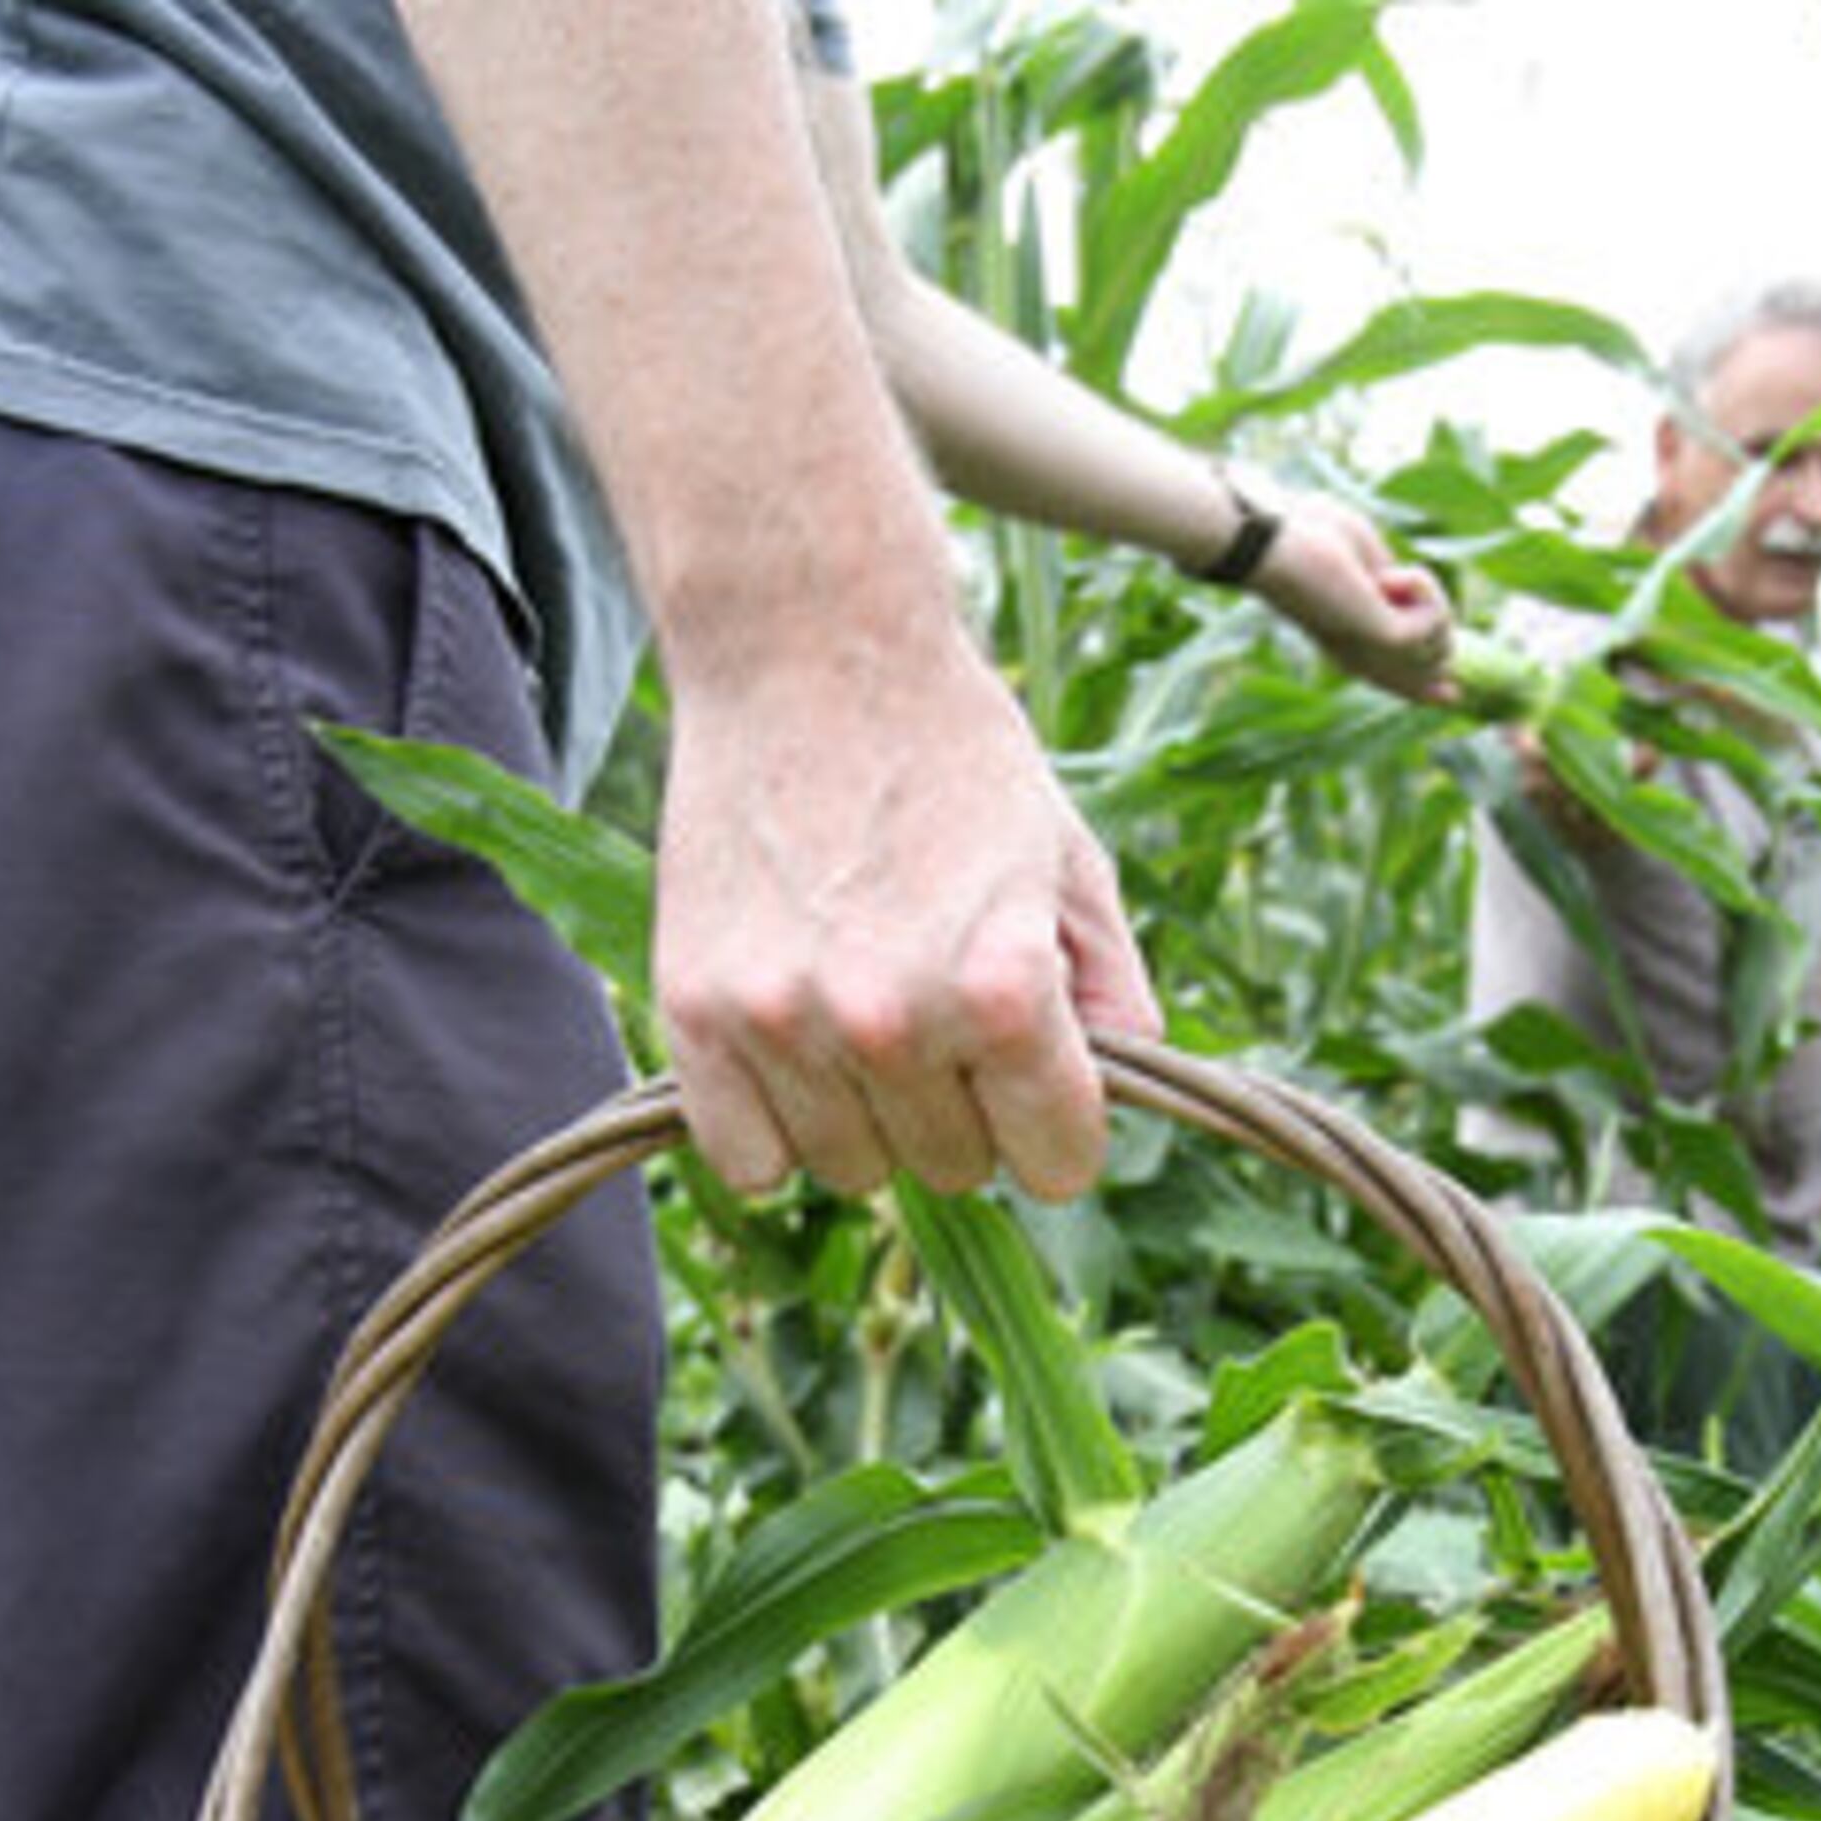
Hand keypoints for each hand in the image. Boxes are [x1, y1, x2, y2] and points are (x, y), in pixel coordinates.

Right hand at [652, 634, 1161, 1203]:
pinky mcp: (695, 1012)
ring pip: (851, 1169)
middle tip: (941, 1001)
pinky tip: (796, 1045)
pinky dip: (773, 1127)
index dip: (1060, 1122)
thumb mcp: (1071, 863)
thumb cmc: (958, 755)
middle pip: (953, 1168)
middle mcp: (893, 1022)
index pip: (1058, 1165)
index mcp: (1005, 992)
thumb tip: (1126, 1092)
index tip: (1038, 1073)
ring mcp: (784, 1023)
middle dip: (964, 1106)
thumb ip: (1116, 994)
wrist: (810, 651)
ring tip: (862, 1000)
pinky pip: (748, 1161)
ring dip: (869, 1114)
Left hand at [1249, 494, 1456, 701]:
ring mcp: (1374, 652)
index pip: (1396, 677)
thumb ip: (1388, 580)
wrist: (1274, 540)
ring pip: (1443, 647)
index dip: (1426, 683)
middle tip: (1410, 586)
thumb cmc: (1304, 533)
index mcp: (1345, 639)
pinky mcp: (1387, 639)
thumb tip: (1414, 592)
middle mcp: (1360, 657)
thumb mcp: (1359, 555)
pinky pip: (1438, 621)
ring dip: (1432, 598)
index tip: (1452, 694)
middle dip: (1443, 638)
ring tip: (1390, 575)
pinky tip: (1390, 577)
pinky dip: (1425, 588)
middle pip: (1427, 673)